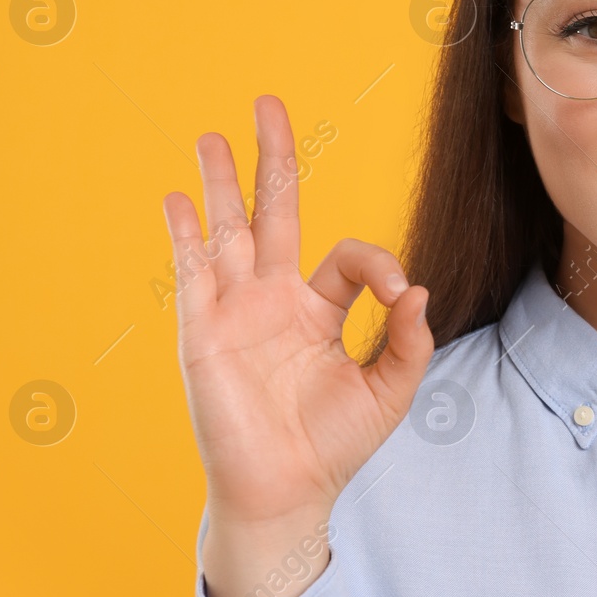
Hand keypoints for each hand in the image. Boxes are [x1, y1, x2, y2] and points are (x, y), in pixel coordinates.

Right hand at [162, 96, 432, 596]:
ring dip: (218, 183)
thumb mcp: (389, 391)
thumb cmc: (334, 446)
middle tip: (267, 102)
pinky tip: (177, 199)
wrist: (285, 494)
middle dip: (272, 158)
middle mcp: (274, 299)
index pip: (349, 257)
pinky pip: (193, 275)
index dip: (379, 263)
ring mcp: (235, 312)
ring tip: (211, 135)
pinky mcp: (203, 334)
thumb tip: (419, 289)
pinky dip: (185, 236)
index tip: (401, 293)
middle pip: (273, 211)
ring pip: (227, 231)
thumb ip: (408, 341)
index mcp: (319, 310)